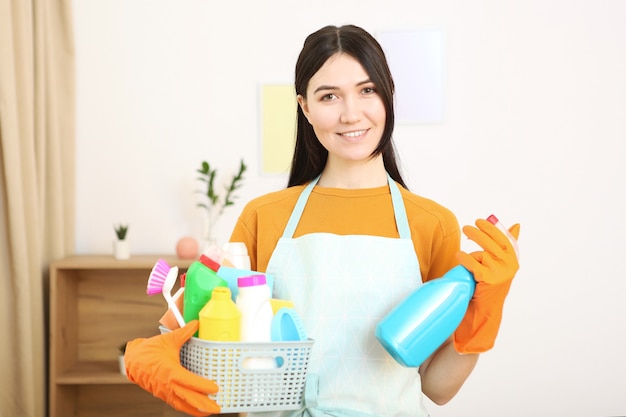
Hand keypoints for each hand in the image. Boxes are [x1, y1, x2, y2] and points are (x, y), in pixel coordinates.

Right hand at [124, 320, 219, 415]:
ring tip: (209, 412)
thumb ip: (184, 332)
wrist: (132, 360)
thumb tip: (196, 324)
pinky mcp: (162, 394)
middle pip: (188, 399)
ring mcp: (164, 392)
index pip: (190, 382)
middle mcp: (167, 385)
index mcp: (170, 372)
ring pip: (182, 405)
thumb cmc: (148, 351)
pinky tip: (195, 409)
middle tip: (218, 408)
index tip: (215, 388)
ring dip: (196, 410)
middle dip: (204, 405)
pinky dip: (187, 407)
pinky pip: (176, 403)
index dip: (203, 386)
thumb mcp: (168, 340)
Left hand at [452, 218, 520, 352]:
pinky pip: (473, 263)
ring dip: (471, 255)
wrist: (487, 309)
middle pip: (491, 243)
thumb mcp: (502, 263)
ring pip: (481, 254)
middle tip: (466, 228)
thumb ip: (508, 244)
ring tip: (464, 257)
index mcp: (513, 259)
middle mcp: (509, 265)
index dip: (491, 228)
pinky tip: (458, 256)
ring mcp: (500, 272)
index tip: (480, 221)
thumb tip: (517, 225)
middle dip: (477, 233)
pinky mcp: (489, 279)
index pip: (503, 238)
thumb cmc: (492, 283)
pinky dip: (464, 258)